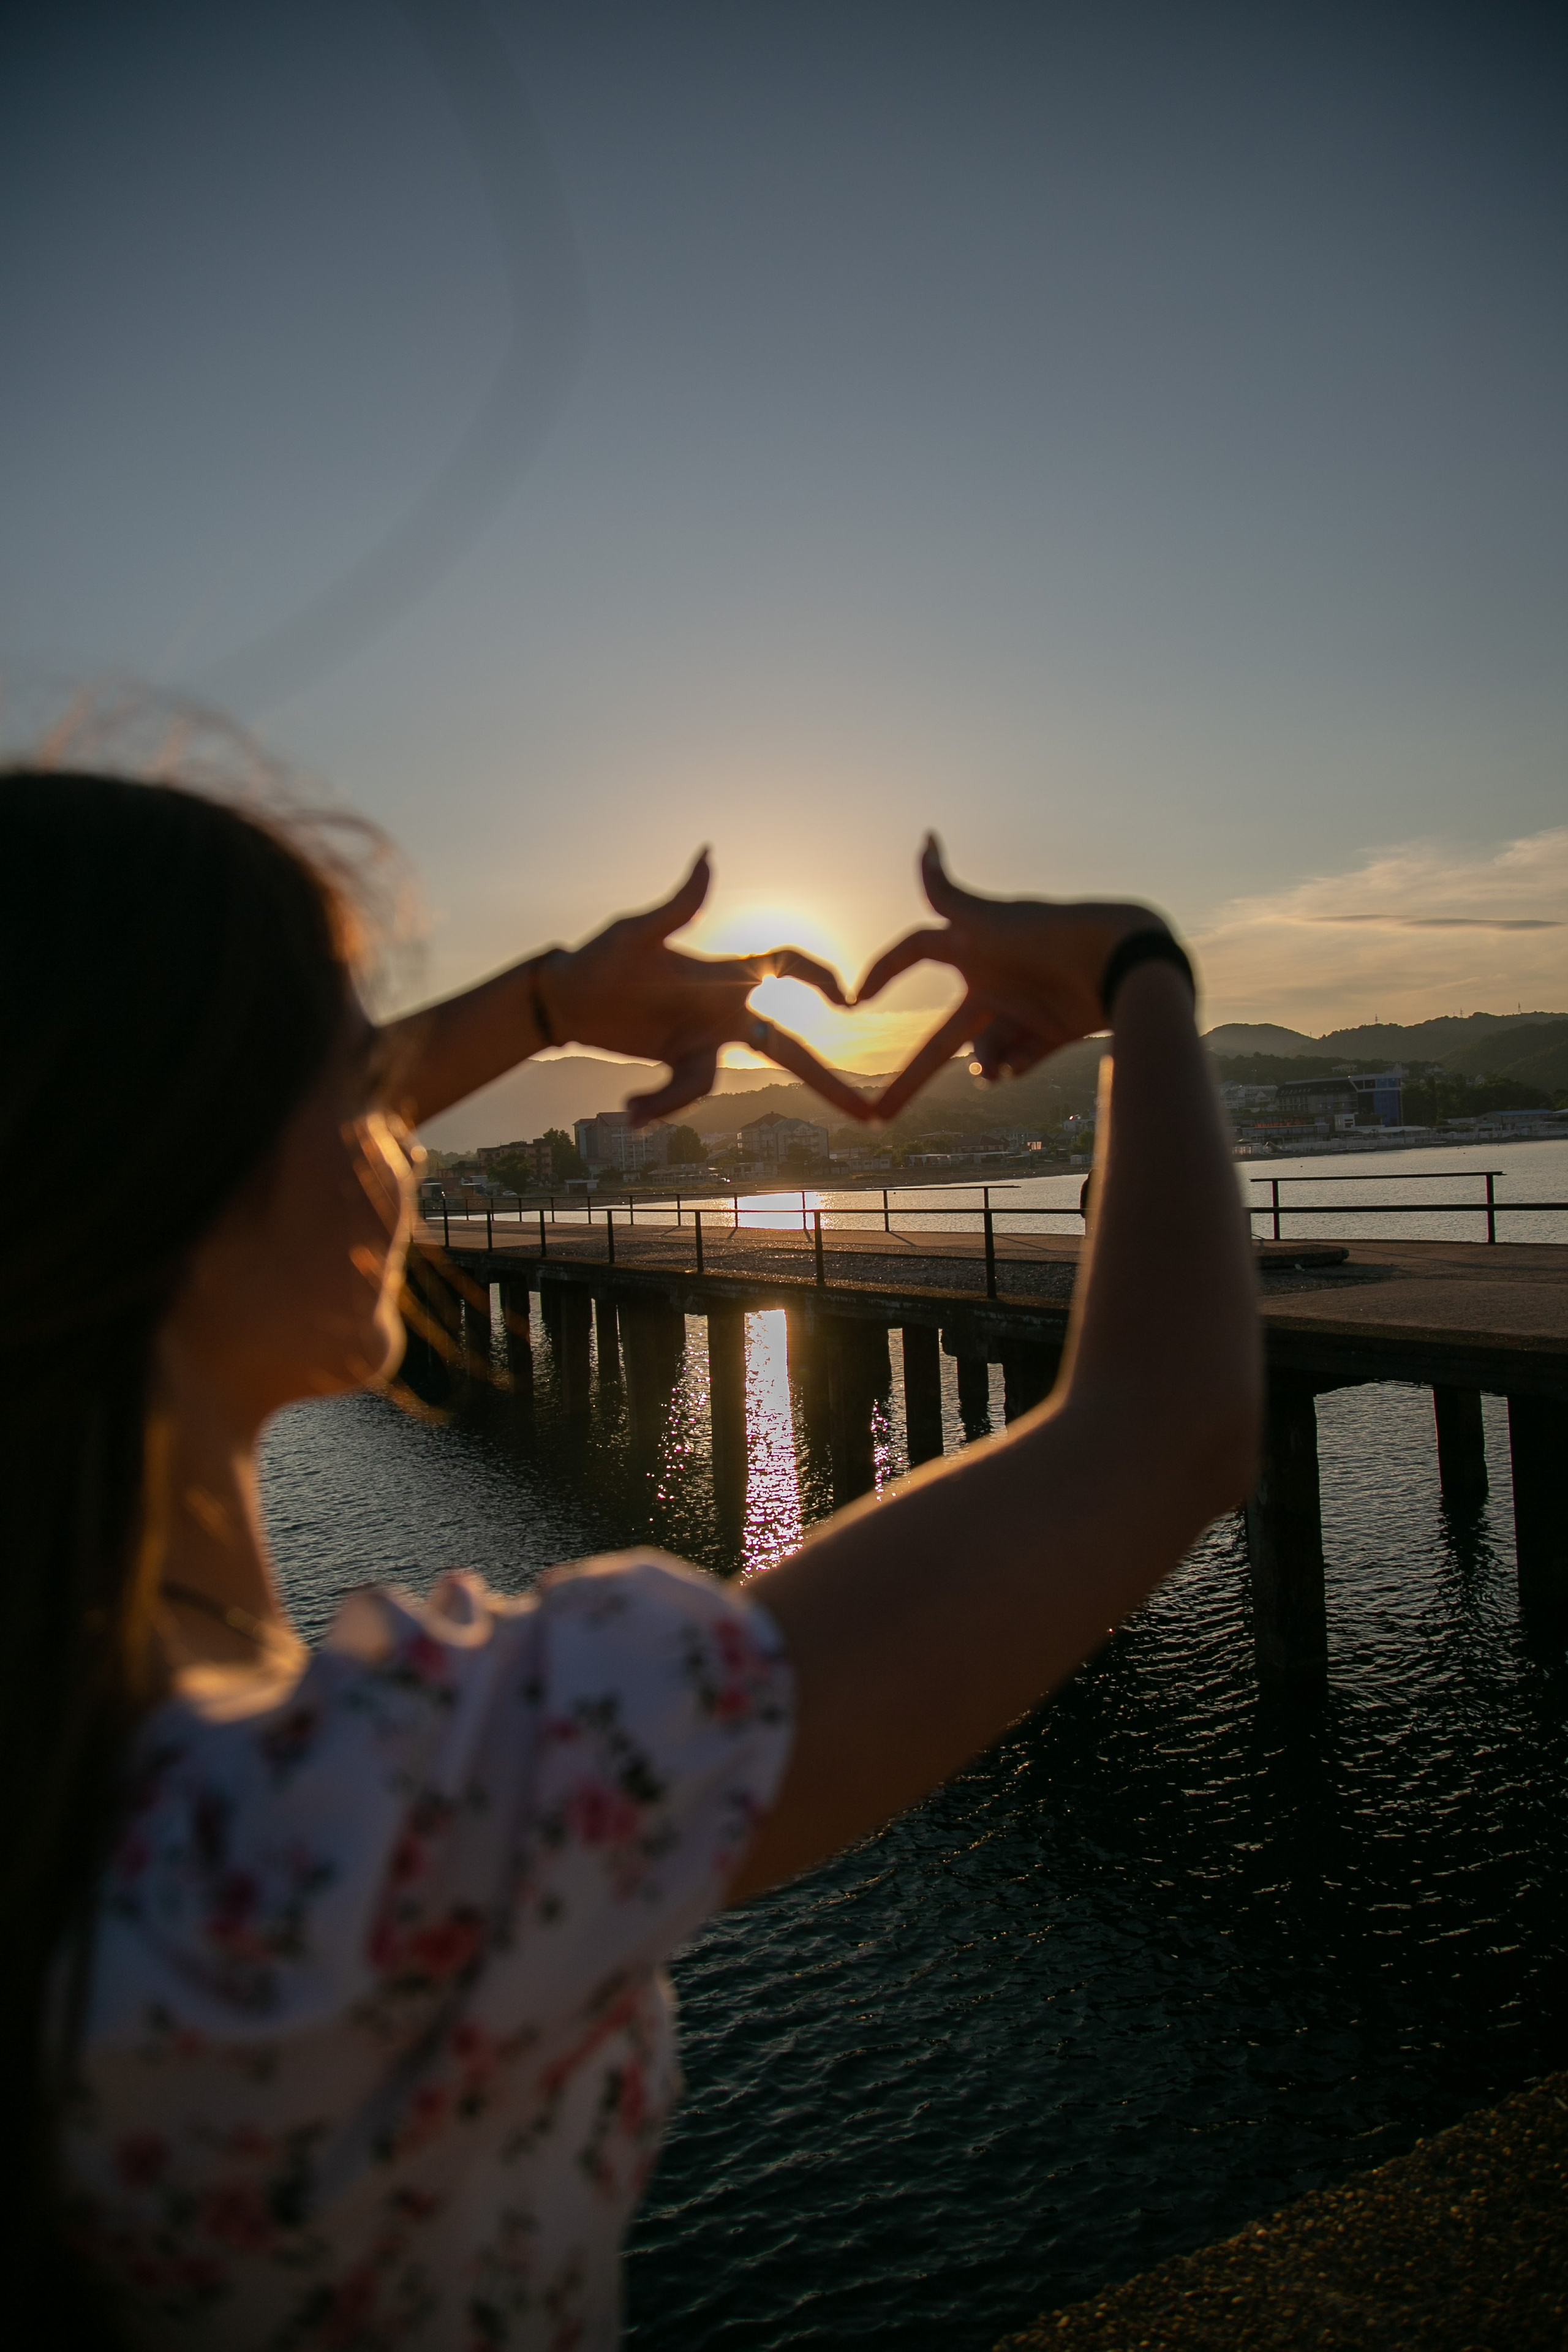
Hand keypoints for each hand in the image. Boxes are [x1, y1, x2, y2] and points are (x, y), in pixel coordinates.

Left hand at [543, 851, 872, 1125]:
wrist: (566, 998)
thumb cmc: (601, 957)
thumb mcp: (635, 933)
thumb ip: (677, 905)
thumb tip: (707, 855)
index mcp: (723, 975)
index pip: (785, 968)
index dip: (820, 978)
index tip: (848, 1000)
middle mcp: (723, 1012)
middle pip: (789, 1049)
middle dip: (828, 1082)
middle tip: (869, 1116)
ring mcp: (702, 1043)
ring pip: (715, 1084)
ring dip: (674, 1102)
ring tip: (633, 1112)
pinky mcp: (677, 1067)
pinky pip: (681, 1095)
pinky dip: (656, 1106)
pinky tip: (628, 1113)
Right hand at [855, 835, 1166, 1120]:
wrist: (1120, 963)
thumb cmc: (1048, 934)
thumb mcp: (989, 919)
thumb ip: (946, 890)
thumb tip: (926, 839)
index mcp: (973, 951)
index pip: (916, 953)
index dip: (884, 969)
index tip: (854, 999)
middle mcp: (994, 983)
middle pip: (941, 1038)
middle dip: (910, 1079)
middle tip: (878, 1116)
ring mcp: (1020, 1012)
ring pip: (982, 1054)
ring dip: (983, 1062)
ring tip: (994, 1067)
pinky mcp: (1050, 1035)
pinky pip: (1017, 1064)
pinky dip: (1011, 1068)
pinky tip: (1012, 1067)